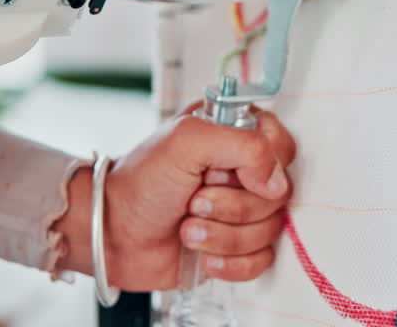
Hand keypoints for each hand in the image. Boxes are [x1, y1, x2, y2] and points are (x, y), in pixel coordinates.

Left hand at [59, 104, 296, 290]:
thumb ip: (243, 145)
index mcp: (236, 135)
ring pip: (271, 229)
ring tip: (189, 225)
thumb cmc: (140, 183)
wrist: (114, 233)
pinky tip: (204, 255)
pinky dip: (231, 261)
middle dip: (233, 205)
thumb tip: (275, 180)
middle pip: (280, 193)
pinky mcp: (238, 245)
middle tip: (196, 199)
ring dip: (224, 234)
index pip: (283, 147)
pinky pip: (262, 260)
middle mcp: (243, 171)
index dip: (262, 166)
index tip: (227, 172)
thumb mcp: (186, 141)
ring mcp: (242, 210)